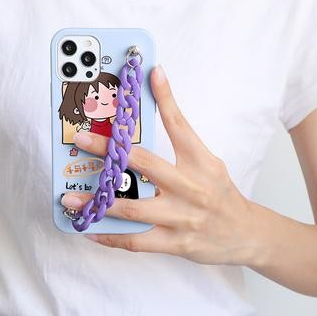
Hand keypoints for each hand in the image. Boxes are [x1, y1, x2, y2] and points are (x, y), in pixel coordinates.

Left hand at [61, 65, 259, 266]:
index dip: (165, 98)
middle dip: (110, 150)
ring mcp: (182, 216)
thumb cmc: (221, 194)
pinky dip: (110, 236)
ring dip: (98, 201)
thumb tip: (151, 127)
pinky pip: (137, 241)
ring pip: (132, 207)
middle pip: (144, 163)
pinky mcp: (176, 242)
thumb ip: (182, 146)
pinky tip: (90, 230)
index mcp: (201, 162)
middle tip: (83, 140)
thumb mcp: (207, 164)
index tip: (151, 74)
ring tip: (70, 197)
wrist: (246, 233)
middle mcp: (191, 186)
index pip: (179, 124)